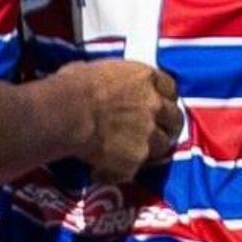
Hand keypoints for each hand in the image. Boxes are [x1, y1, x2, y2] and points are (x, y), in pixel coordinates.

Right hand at [54, 59, 181, 181]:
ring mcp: (150, 132)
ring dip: (151, 149)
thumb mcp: (95, 71)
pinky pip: (137, 167)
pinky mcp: (139, 157)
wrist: (67, 114)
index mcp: (146, 78)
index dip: (163, 99)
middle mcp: (155, 104)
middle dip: (167, 126)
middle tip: (154, 133)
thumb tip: (97, 85)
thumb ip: (110, 81)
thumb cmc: (72, 86)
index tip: (156, 106)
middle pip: (174, 119)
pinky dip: (123, 170)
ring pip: (163, 145)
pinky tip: (106, 171)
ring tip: (132, 155)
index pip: (170, 89)